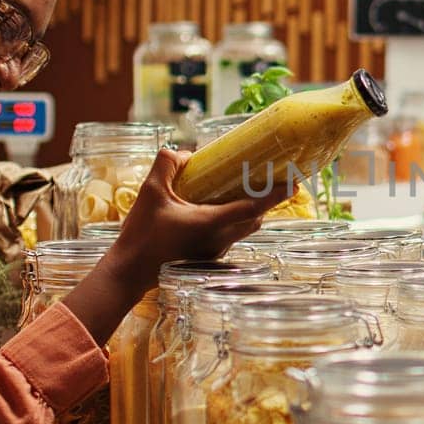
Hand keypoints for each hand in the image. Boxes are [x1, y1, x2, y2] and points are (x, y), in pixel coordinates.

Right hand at [108, 148, 283, 284]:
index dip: (275, 195)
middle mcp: (219, 240)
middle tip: (270, 180)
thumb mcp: (150, 192)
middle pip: (255, 218)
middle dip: (266, 201)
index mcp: (211, 223)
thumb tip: (185, 152)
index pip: (252, 207)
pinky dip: (233, 221)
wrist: (129, 272)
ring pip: (244, 229)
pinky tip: (217, 209)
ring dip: (249, 211)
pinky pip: (231, 236)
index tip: (293, 184)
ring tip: (244, 190)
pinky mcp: (208, 258)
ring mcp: (216, 252)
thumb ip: (167, 165)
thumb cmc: (141, 235)